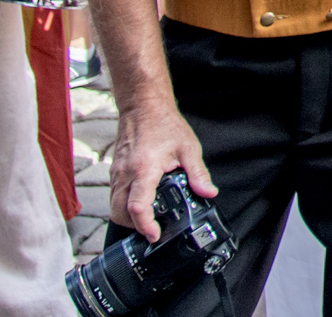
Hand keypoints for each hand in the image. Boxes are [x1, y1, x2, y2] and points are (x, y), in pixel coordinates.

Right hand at [108, 102, 216, 241]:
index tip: (155, 234)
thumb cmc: (165, 125)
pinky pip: (113, 196)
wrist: (143, 107)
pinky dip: (123, 205)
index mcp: (144, 169)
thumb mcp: (189, 148)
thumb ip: (198, 174)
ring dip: (127, 217)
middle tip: (152, 229)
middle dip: (134, 227)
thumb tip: (208, 193)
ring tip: (148, 219)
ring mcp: (116, 173)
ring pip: (113, 206)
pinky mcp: (114, 172)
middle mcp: (126, 174)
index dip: (145, 226)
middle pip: (119, 213)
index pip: (138, 207)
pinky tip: (139, 203)